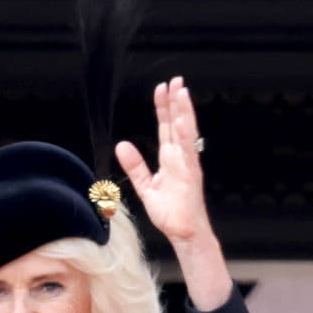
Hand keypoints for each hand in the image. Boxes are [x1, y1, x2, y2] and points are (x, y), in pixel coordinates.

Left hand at [115, 76, 212, 250]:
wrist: (183, 232)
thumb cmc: (170, 211)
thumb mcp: (145, 186)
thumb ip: (135, 166)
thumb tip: (121, 145)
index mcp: (171, 159)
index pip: (167, 128)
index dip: (164, 109)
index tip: (161, 89)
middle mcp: (181, 157)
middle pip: (178, 124)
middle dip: (176, 103)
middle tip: (174, 80)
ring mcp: (188, 164)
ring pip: (186, 133)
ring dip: (184, 112)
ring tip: (181, 92)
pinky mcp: (191, 175)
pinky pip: (188, 152)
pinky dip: (185, 136)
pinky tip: (182, 121)